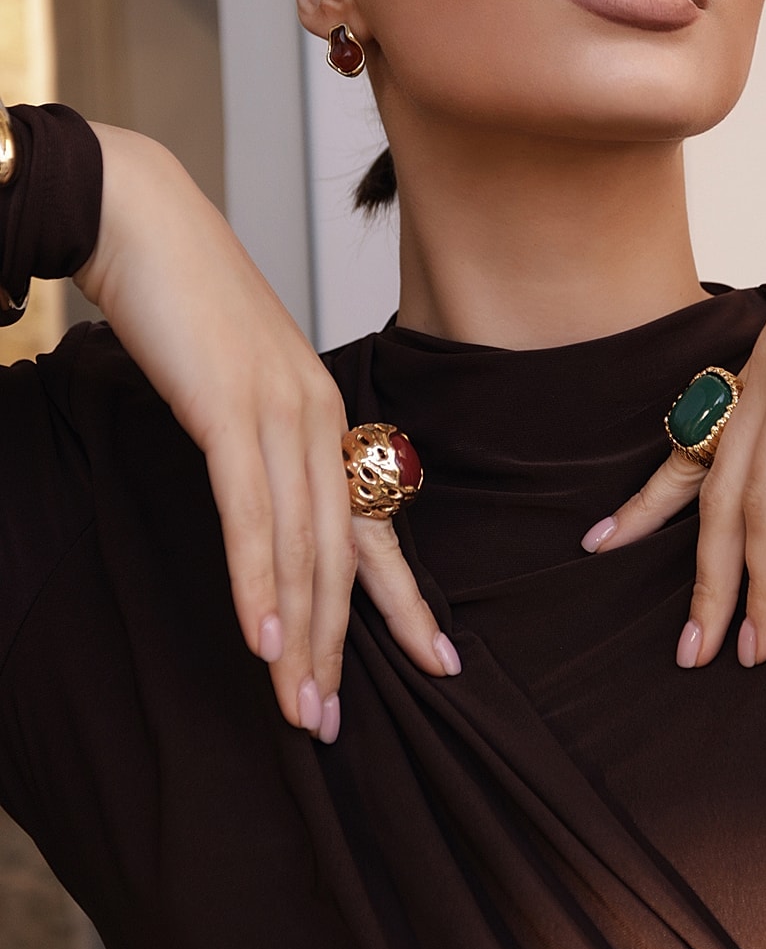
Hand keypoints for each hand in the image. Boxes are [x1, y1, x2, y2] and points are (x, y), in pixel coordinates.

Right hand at [74, 125, 458, 740]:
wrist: (143, 223)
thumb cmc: (184, 308)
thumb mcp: (234, 386)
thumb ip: (256, 444)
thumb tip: (260, 500)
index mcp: (326, 418)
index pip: (376, 527)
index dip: (406, 601)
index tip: (438, 662)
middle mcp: (321, 421)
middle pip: (345, 555)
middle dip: (341, 647)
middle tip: (332, 724)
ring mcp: (283, 414)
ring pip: (306, 548)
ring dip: (301, 638)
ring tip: (301, 712)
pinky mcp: (232, 410)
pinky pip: (251, 514)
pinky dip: (258, 581)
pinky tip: (261, 640)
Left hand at [581, 100, 765, 666]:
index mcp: (756, 370)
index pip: (689, 449)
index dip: (643, 504)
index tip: (597, 544)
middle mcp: (762, 383)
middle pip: (717, 502)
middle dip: (704, 583)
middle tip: (690, 653)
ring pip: (760, 507)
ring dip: (758, 587)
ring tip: (751, 653)